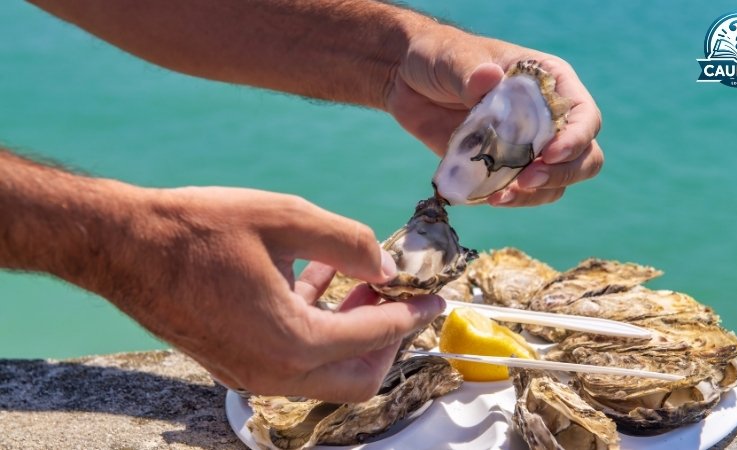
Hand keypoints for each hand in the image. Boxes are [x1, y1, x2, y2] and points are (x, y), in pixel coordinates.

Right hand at [110, 187, 443, 401]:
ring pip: (325, 372)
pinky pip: (292, 359)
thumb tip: (384, 261)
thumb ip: (346, 242)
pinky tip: (316, 279)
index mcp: (292, 342)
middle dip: (386, 338)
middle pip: (357, 377)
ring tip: (358, 279)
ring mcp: (250, 374)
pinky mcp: (233, 364)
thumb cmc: (197, 229)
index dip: (412, 314)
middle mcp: (274, 372)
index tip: (435, 299)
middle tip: (395, 294)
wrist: (122, 247)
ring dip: (350, 331)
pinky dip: (315, 328)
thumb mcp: (284, 218)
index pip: (375, 336)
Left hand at [386, 25, 603, 206]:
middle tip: (527, 180)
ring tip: (501, 196)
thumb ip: (471, 72)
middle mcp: (547, 117)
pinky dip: (512, 200)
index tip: (549, 154)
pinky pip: (523, 194)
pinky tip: (489, 198)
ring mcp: (527, 146)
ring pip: (558, 182)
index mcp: (549, 82)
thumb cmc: (439, 56)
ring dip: (536, 194)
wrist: (406, 81)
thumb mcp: (454, 58)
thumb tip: (489, 79)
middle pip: (584, 156)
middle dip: (562, 173)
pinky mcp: (502, 168)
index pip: (584, 115)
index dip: (575, 139)